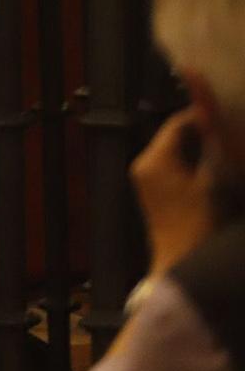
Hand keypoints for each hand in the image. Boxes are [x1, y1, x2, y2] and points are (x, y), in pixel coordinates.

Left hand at [132, 109, 217, 275]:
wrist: (181, 258)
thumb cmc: (197, 222)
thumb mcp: (213, 183)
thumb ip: (214, 150)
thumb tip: (217, 126)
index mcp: (153, 159)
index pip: (176, 124)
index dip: (199, 116)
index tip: (222, 111)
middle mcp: (143, 164)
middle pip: (172, 136)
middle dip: (199, 131)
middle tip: (226, 127)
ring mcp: (145, 177)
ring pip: (173, 150)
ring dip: (196, 146)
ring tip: (222, 143)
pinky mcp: (152, 190)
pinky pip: (170, 164)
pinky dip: (189, 160)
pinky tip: (211, 163)